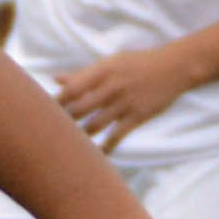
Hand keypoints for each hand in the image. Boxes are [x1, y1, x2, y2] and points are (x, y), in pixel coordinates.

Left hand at [49, 43, 199, 151]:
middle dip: (65, 123)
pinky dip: (105, 148)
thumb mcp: (111, 62)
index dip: (56, 103)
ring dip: (80, 137)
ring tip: (70, 146)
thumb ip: (83, 74)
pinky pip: (116, 136)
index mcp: (102, 71)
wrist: (174, 67)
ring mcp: (124, 102)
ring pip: (94, 125)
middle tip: (53, 133)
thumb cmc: (138, 63)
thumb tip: (56, 79)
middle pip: (79, 110)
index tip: (44, 113)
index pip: (71, 89)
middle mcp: (111, 86)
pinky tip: (97, 155)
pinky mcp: (137, 116)